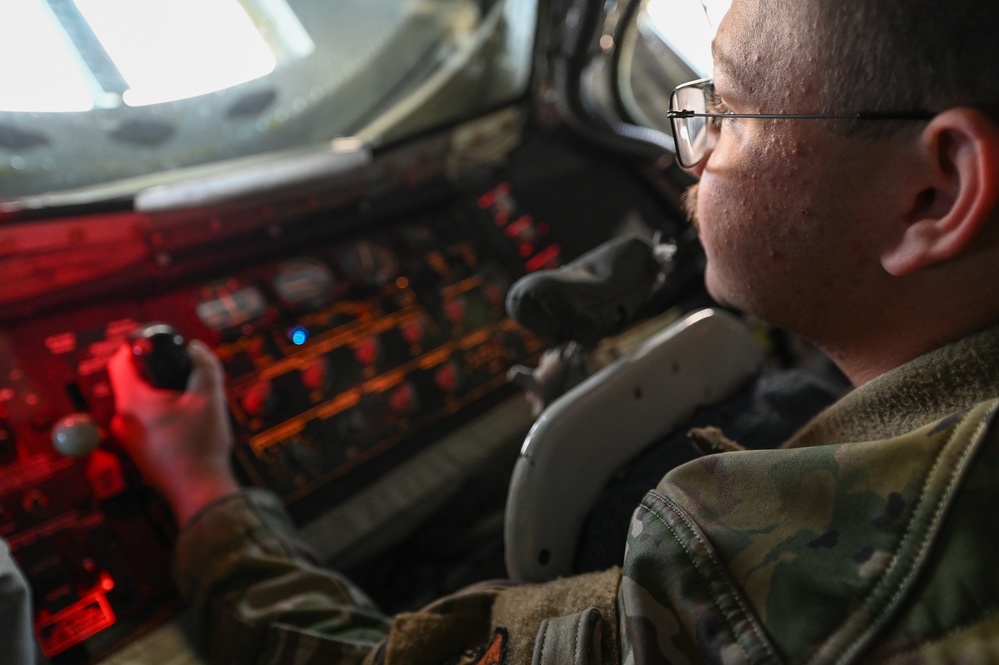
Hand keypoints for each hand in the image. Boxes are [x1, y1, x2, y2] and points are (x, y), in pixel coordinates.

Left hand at [108, 339, 239, 525]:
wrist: (199, 492)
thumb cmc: (202, 447)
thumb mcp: (210, 398)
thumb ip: (204, 365)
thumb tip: (196, 348)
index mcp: (133, 403)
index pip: (121, 361)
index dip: (138, 347)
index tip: (160, 346)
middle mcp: (123, 420)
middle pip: (133, 382)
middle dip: (158, 374)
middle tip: (185, 376)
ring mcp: (128, 439)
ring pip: (141, 403)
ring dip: (162, 396)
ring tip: (192, 406)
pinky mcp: (138, 452)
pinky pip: (145, 422)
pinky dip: (162, 416)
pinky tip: (188, 426)